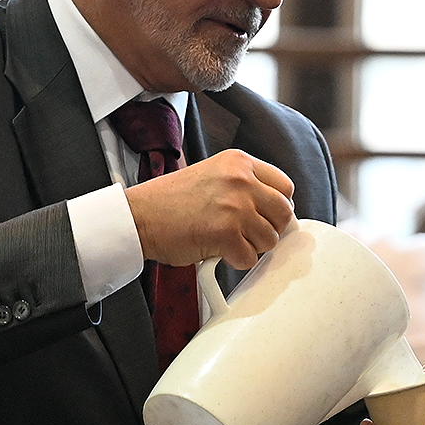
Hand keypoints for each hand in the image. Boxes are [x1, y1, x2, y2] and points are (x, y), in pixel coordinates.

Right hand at [126, 149, 295, 268]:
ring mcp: (235, 207)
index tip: (266, 216)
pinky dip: (235, 261)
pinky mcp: (226, 233)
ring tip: (226, 241)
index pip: (285, 186)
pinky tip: (217, 250)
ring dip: (251, 247)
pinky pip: (249, 258)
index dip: (277, 206)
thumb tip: (273, 210)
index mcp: (239, 162)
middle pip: (284, 213)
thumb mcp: (213, 176)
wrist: (139, 217)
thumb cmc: (169, 202)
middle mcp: (241, 180)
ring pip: (270, 239)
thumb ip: (244, 186)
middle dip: (269, 229)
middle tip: (247, 234)